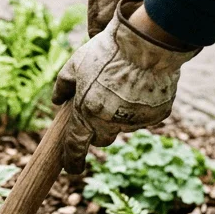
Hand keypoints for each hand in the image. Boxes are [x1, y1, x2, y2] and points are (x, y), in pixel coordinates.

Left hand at [53, 0, 198, 173]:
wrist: (146, 44)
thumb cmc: (105, 53)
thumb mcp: (74, 65)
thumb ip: (62, 86)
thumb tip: (56, 100)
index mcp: (86, 114)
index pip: (75, 146)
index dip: (72, 160)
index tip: (71, 169)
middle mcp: (111, 122)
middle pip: (102, 138)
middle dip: (98, 128)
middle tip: (99, 105)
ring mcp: (136, 120)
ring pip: (124, 126)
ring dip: (120, 115)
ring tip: (123, 86)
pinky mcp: (158, 115)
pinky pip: (145, 117)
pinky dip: (141, 107)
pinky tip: (141, 86)